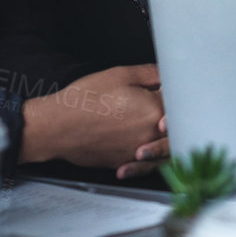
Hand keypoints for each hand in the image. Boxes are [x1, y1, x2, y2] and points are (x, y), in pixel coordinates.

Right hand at [20, 64, 167, 174]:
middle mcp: (150, 135)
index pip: (178, 102)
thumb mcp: (121, 75)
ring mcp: (137, 152)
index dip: (172, 94)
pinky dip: (143, 154)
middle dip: (170, 117)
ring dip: (161, 138)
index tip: (165, 91)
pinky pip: (142, 162)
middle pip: (173, 127)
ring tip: (150, 126)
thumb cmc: (85, 100)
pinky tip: (136, 144)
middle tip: (160, 108)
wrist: (57, 127)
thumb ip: (150, 74)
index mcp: (154, 110)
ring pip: (161, 149)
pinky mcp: (123, 162)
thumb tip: (166, 75)